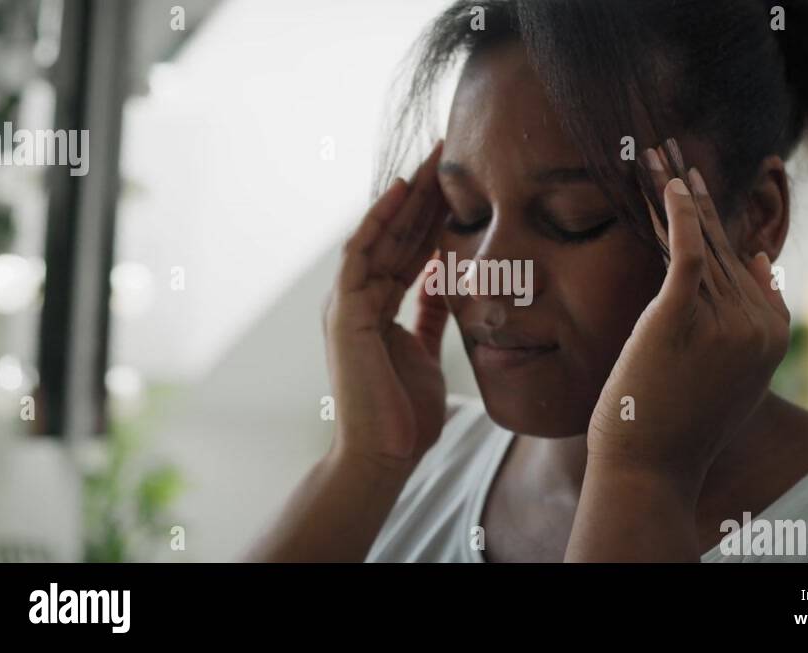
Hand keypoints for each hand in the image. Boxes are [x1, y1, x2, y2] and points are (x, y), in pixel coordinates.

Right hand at [323, 142, 450, 469]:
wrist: (382, 457)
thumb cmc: (403, 414)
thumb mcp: (426, 351)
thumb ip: (430, 316)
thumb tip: (446, 284)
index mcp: (379, 308)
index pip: (411, 250)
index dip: (435, 214)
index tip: (463, 181)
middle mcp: (360, 299)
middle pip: (397, 235)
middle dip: (425, 194)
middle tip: (451, 151)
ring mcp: (349, 304)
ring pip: (380, 235)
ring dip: (407, 196)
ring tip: (434, 157)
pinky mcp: (345, 313)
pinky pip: (361, 256)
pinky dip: (378, 221)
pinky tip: (401, 190)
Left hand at [587, 143, 789, 497]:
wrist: (650, 468)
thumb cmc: (681, 424)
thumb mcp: (733, 374)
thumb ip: (753, 319)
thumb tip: (764, 260)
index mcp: (773, 333)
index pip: (741, 262)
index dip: (716, 220)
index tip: (696, 184)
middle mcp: (757, 323)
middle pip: (721, 244)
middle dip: (697, 195)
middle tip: (676, 149)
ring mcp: (725, 321)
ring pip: (700, 241)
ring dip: (677, 192)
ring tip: (657, 153)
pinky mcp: (682, 318)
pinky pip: (687, 252)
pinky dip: (681, 213)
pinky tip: (670, 182)